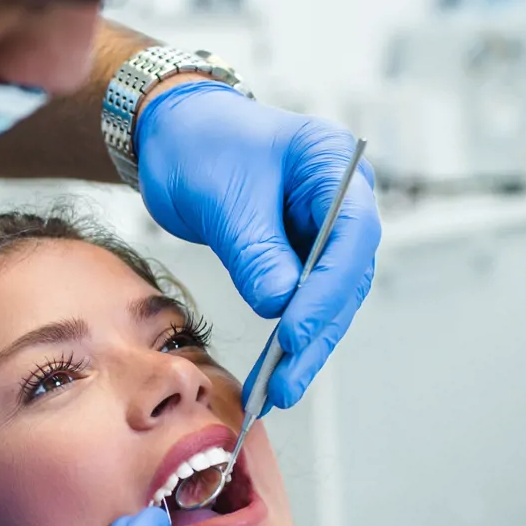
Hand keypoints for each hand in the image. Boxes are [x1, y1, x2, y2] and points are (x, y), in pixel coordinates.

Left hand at [135, 81, 381, 409]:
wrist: (175, 134)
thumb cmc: (199, 144)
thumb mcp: (222, 196)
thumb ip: (254, 250)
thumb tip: (279, 306)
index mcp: (334, 165)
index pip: (350, 236)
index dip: (326, 290)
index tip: (295, 331)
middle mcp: (341, 200)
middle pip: (345, 276)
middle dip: (317, 332)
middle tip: (287, 381)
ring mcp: (323, 230)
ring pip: (328, 299)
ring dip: (305, 347)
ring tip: (278, 391)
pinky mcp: (300, 255)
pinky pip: (301, 301)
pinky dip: (288, 338)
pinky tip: (272, 374)